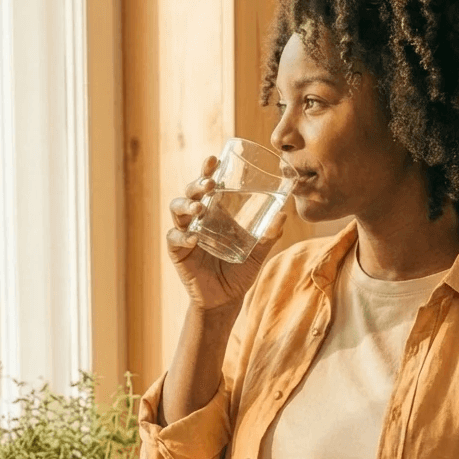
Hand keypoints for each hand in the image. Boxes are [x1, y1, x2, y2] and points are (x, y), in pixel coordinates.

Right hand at [166, 155, 287, 310]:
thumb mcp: (258, 252)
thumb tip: (284, 215)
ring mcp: (186, 232)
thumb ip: (269, 235)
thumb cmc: (239, 272)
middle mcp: (198, 218)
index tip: (214, 159)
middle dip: (197, 184)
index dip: (208, 170)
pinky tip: (193, 238)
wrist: (225, 300)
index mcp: (215, 212)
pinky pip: (174, 238)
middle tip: (210, 184)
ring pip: (177, 209)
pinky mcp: (177, 251)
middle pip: (190, 192)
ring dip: (187, 205)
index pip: (208, 185)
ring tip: (200, 208)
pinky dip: (182, 236)